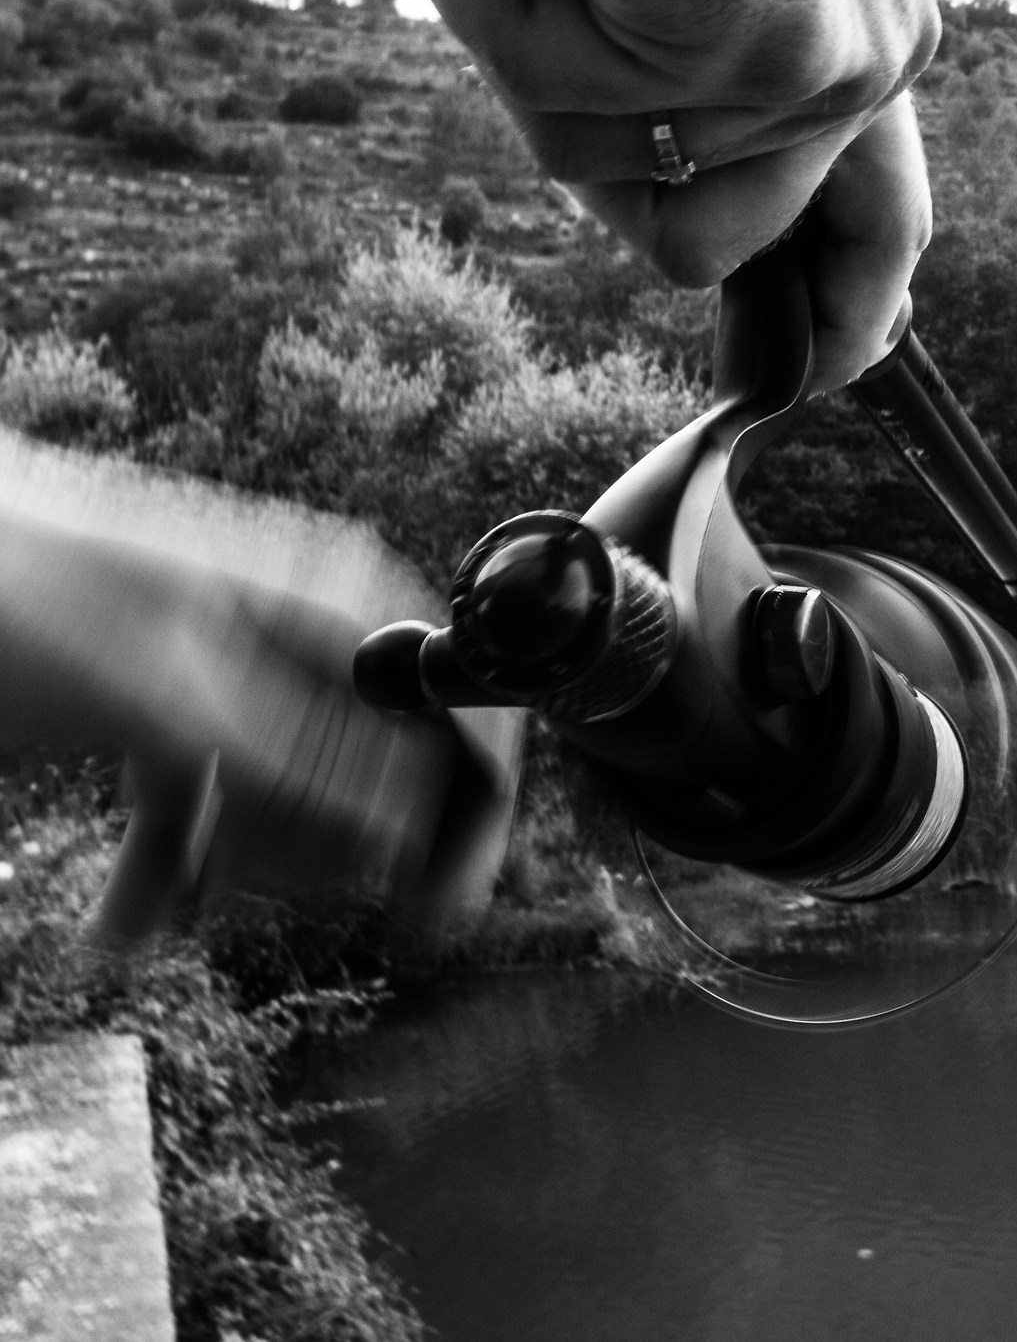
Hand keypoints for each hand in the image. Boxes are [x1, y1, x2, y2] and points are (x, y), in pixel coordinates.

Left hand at [0, 440, 522, 943]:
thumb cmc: (16, 593)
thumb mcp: (163, 694)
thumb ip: (296, 760)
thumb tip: (412, 832)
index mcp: (336, 606)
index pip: (468, 713)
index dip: (471, 813)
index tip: (438, 907)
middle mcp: (305, 637)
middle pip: (385, 773)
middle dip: (321, 855)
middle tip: (251, 890)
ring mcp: (238, 676)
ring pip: (291, 806)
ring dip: (230, 875)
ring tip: (150, 919)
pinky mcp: (173, 712)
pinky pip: (208, 808)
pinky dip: (170, 870)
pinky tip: (120, 924)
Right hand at [385, 0, 938, 393]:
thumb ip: (693, 53)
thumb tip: (646, 183)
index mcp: (872, 28)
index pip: (886, 232)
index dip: (842, 319)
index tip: (809, 375)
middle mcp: (866, 59)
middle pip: (706, 242)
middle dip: (583, 155)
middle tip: (512, 0)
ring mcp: (808, 64)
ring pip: (598, 172)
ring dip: (507, 43)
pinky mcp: (730, 48)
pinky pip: (544, 96)